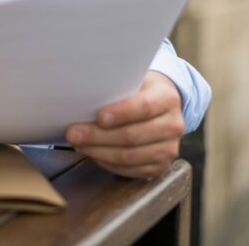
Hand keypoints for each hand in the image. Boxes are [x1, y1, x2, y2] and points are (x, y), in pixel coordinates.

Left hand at [66, 71, 184, 178]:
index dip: (121, 113)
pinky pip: (131, 170)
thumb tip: (84, 97)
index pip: (144, 107)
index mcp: (168, 98)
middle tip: (74, 133)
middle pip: (133, 136)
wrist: (162, 105)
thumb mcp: (134, 79)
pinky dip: (108, 163)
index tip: (98, 116)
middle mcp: (174, 125)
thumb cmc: (140, 90)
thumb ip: (116, 87)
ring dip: (99, 152)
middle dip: (98, 136)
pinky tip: (93, 154)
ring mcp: (169, 148)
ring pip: (130, 156)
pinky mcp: (161, 166)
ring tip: (79, 144)